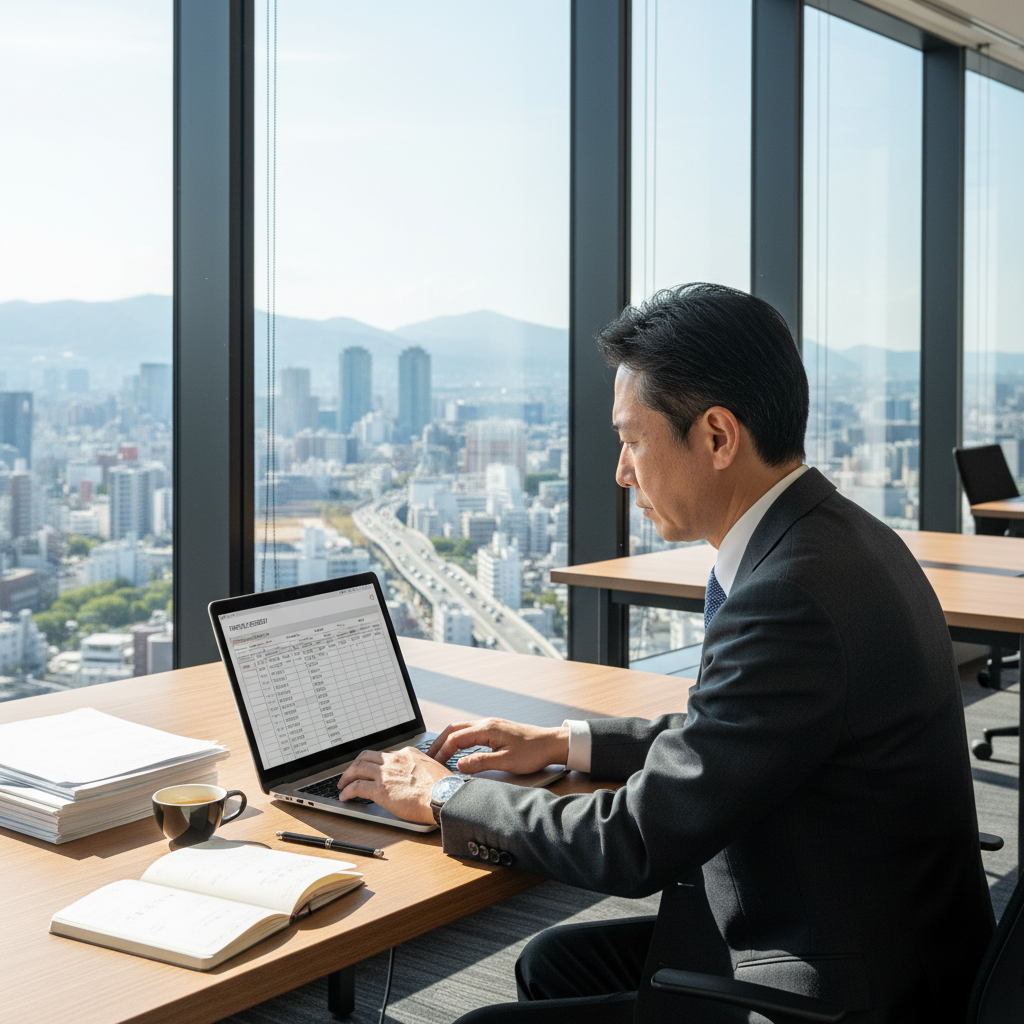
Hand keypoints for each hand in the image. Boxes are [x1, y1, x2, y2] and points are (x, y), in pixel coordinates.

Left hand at [337, 747, 450, 824]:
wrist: (443, 795)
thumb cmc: (443, 787)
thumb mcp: (434, 769)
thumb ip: (421, 769)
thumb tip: (420, 777)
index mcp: (408, 754)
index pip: (385, 755)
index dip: (375, 762)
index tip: (372, 769)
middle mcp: (394, 760)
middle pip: (367, 757)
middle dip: (356, 764)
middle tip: (351, 773)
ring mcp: (386, 774)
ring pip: (358, 768)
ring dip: (347, 776)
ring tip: (342, 784)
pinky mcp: (380, 790)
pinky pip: (357, 787)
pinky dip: (347, 791)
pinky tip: (345, 796)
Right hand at [428, 719, 568, 775]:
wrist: (551, 743)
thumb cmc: (533, 752)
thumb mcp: (506, 762)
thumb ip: (480, 763)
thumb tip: (459, 765)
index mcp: (487, 729)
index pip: (456, 738)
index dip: (442, 751)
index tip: (434, 764)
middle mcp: (486, 724)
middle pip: (454, 729)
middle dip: (439, 742)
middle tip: (429, 756)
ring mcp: (491, 725)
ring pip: (462, 729)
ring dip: (449, 740)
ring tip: (439, 754)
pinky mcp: (496, 730)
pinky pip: (471, 732)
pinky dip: (459, 740)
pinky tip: (459, 750)